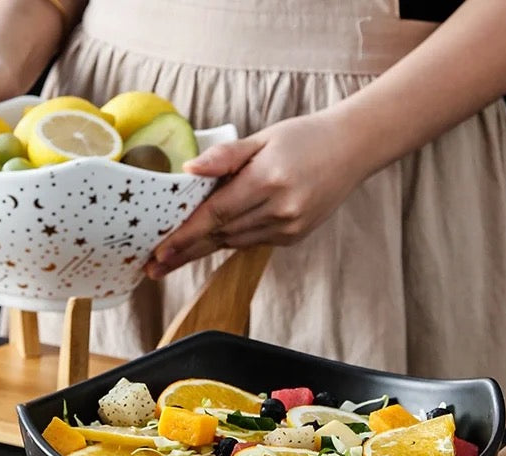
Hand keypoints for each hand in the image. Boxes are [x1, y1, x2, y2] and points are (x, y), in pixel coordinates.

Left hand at [144, 110, 368, 277]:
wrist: (353, 149)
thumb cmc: (304, 138)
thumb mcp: (263, 137)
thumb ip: (224, 157)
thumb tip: (188, 171)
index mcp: (268, 181)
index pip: (215, 215)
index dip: (184, 236)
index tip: (159, 252)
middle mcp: (279, 210)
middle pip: (220, 236)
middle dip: (185, 251)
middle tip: (152, 267)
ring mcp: (289, 228)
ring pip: (234, 242)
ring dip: (204, 247)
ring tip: (172, 256)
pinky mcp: (293, 237)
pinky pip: (252, 242)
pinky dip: (231, 238)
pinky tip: (213, 238)